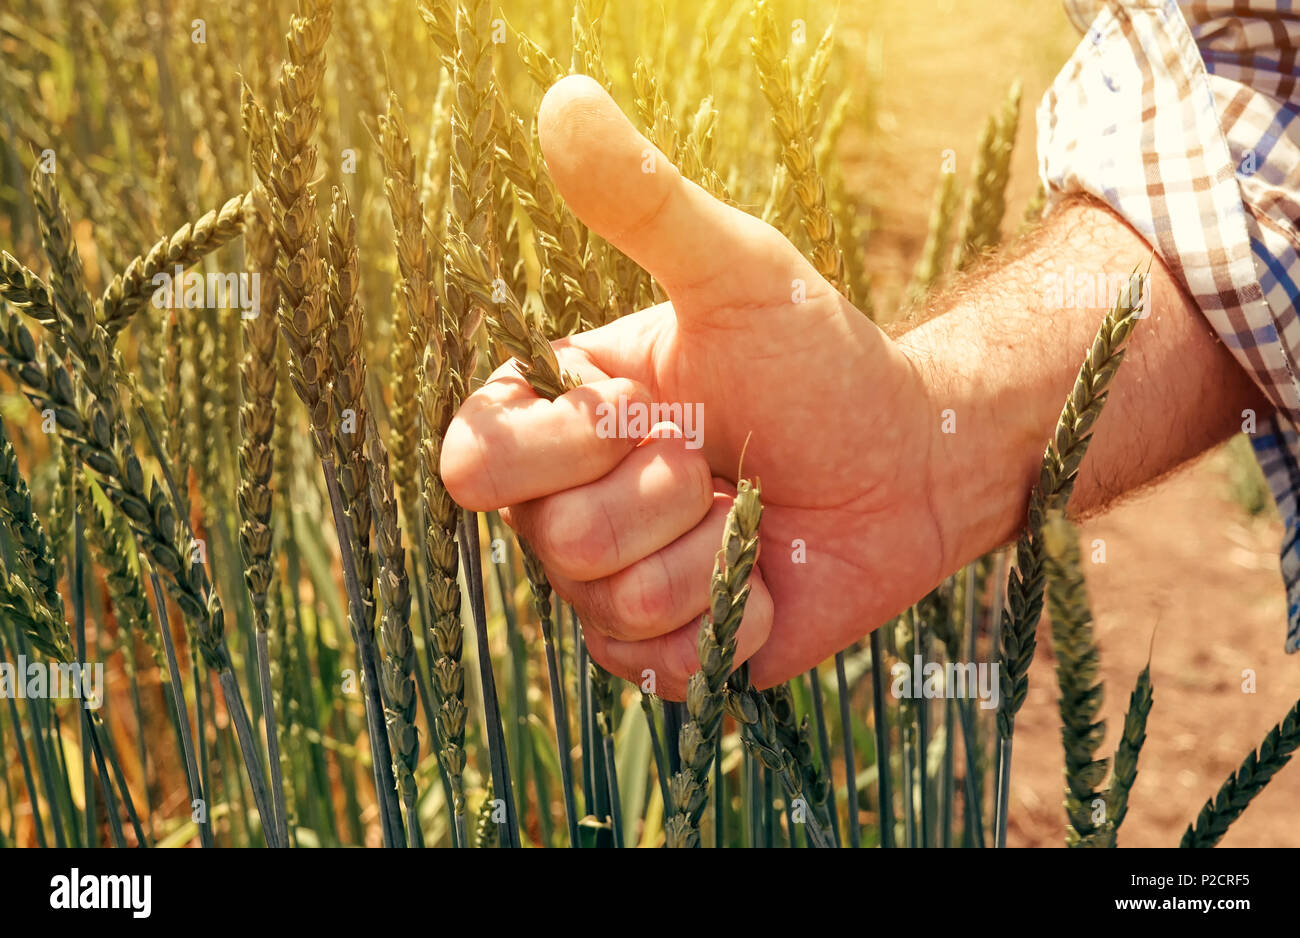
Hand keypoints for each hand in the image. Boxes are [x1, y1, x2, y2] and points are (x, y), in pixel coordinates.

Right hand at [441, 76, 947, 697]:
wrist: (910, 463)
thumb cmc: (821, 361)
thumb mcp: (736, 271)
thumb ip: (644, 199)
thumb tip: (560, 96)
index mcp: (563, 420)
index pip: (475, 459)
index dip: (564, 445)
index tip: (654, 408)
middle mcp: (571, 508)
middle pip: (551, 541)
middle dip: (663, 493)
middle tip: (720, 457)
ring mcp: (617, 588)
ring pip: (611, 604)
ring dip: (708, 555)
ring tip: (749, 513)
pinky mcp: (670, 652)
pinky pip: (663, 666)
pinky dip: (734, 618)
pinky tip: (764, 578)